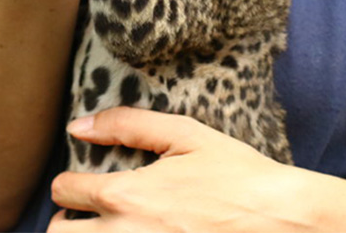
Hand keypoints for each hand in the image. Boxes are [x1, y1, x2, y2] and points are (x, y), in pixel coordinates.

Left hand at [48, 108, 314, 232]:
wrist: (281, 220)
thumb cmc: (236, 174)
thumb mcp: (185, 134)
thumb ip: (128, 124)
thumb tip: (79, 124)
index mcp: (127, 195)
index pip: (66, 191)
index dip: (69, 182)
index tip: (81, 181)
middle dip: (65, 221)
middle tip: (84, 214)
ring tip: (105, 228)